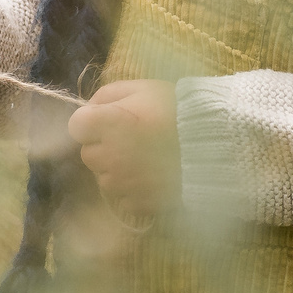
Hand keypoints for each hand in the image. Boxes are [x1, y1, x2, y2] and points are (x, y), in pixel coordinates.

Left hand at [65, 80, 178, 215]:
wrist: (216, 144)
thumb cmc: (178, 110)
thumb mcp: (143, 88)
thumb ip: (108, 94)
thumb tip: (90, 108)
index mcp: (106, 124)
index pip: (76, 127)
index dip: (92, 122)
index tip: (111, 120)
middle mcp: (108, 157)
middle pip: (89, 154)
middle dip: (104, 147)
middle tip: (133, 139)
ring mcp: (122, 184)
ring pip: (105, 179)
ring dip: (117, 170)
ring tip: (146, 159)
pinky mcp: (138, 204)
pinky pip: (124, 199)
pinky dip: (133, 191)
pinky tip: (153, 177)